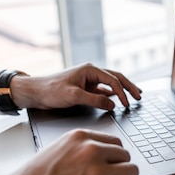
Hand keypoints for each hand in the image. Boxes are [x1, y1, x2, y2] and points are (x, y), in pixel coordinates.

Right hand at [0, 129, 138, 174]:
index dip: (112, 158)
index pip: (115, 142)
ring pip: (131, 173)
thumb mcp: (57, 150)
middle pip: (126, 157)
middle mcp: (91, 151)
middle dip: (117, 170)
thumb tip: (104, 155)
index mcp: (80, 138)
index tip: (106, 167)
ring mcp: (97, 174)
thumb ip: (81, 149)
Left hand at [11, 63, 141, 110]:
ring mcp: (88, 79)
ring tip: (134, 95)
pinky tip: (117, 97)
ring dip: (123, 89)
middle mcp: (91, 72)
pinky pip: (103, 89)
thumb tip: (112, 104)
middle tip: (139, 96)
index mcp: (90, 70)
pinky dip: (112, 93)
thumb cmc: (50, 90)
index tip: (127, 104)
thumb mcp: (73, 96)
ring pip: (111, 83)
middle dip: (129, 87)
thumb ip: (95, 100)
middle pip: (116, 77)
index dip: (123, 92)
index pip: (113, 80)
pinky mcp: (84, 87)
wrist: (34, 92)